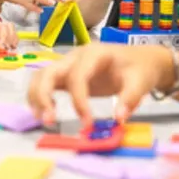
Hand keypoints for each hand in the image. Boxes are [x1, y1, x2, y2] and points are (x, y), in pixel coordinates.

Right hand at [27, 44, 172, 127]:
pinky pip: (46, 82)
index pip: (78, 76)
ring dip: (37, 97)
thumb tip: (118, 119)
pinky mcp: (67, 75)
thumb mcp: (140, 81)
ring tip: (44, 119)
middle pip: (48, 72)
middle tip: (49, 120)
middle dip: (43, 96)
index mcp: (94, 54)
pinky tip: (49, 113)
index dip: (79, 101)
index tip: (88, 124)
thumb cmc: (139, 68)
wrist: (142, 59)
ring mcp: (69, 65)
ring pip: (41, 76)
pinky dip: (40, 96)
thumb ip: (129, 99)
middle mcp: (76, 57)